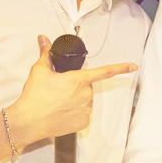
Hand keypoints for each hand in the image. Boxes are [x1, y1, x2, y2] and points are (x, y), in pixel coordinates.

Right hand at [7, 35, 136, 145]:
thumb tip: (43, 39)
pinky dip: (74, 114)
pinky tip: (61, 113)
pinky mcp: (83, 123)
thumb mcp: (39, 71)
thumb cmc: (34, 96)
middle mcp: (86, 95)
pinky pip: (82, 115)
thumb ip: (45, 53)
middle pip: (87, 86)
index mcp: (78, 80)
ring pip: (85, 101)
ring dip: (75, 100)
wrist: (28, 121)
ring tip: (57, 103)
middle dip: (76, 87)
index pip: (104, 72)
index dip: (121, 68)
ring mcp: (85, 110)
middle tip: (59, 91)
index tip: (133, 66)